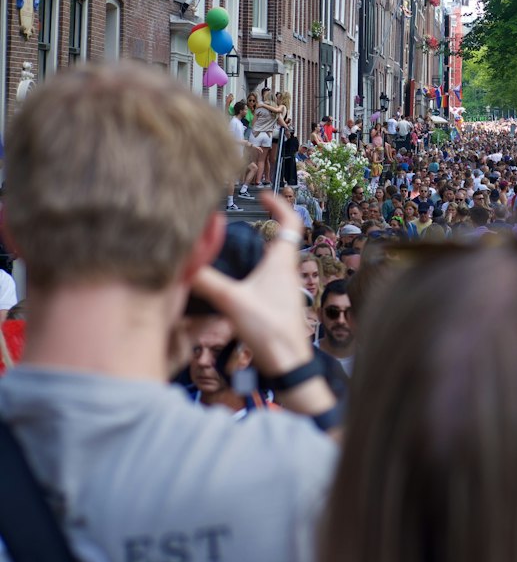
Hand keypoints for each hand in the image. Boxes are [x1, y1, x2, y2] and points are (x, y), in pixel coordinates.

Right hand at [189, 193, 312, 377]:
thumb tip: (181, 262)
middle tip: (249, 215)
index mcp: (282, 262)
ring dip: (262, 246)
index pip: (290, 222)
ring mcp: (285, 289)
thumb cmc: (269, 330)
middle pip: (283, 238)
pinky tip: (239, 278)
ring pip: (276, 259)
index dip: (279, 204)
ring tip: (238, 243)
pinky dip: (257, 268)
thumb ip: (205, 281)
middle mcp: (287, 271)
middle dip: (268, 223)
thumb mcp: (232, 301)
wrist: (289, 366)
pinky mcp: (279, 305)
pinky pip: (270, 277)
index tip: (263, 195)